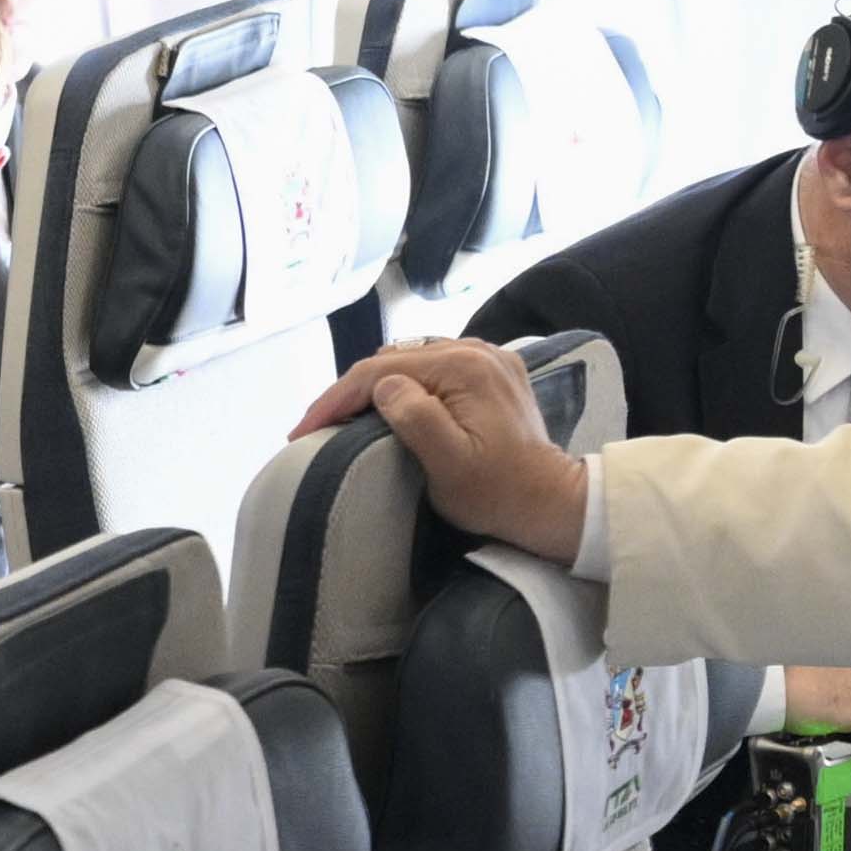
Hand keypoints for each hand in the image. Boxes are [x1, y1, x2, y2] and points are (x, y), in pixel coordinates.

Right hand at [302, 335, 593, 556]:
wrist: (549, 501)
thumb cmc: (495, 492)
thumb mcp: (449, 465)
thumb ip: (416, 418)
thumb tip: (384, 387)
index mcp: (463, 367)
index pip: (381, 371)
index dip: (335, 398)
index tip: (302, 430)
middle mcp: (476, 349)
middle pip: (394, 360)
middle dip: (350, 391)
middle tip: (316, 426)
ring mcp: (487, 357)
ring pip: (412, 359)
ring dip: (375, 385)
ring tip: (344, 416)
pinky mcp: (492, 371)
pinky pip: (435, 366)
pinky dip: (405, 382)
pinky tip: (388, 404)